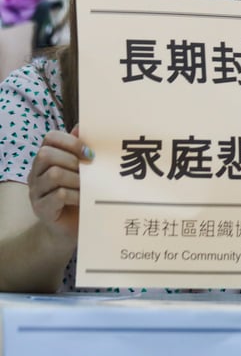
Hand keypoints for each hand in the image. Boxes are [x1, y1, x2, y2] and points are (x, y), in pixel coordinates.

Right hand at [26, 125, 91, 244]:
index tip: (90, 152)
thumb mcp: (84, 172)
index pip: (50, 138)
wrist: (71, 229)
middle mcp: (36, 173)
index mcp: (46, 160)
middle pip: (46, 154)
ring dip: (77, 179)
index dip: (70, 141)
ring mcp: (36, 191)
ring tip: (89, 186)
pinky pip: (59, 195)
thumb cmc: (79, 196)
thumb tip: (84, 126)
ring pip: (54, 174)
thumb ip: (82, 151)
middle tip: (90, 171)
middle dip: (72, 160)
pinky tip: (84, 199)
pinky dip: (76, 195)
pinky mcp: (41, 209)